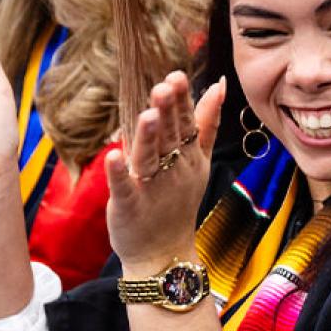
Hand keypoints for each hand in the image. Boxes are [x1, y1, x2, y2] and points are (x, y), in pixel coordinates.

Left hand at [105, 72, 223, 273]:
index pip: (187, 124)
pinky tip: (111, 156)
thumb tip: (218, 85)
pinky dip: (118, 173)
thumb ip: (207, 123)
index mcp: (188, 156)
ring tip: (148, 115)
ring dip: (149, 137)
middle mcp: (173, 170)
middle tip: (164, 88)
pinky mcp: (130, 207)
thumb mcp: (198, 161)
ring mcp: (152, 188)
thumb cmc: (178, 201)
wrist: (164, 254)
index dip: (182, 101)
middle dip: (168, 113)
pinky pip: (124, 188)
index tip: (176, 76)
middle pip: (170, 137)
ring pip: (150, 158)